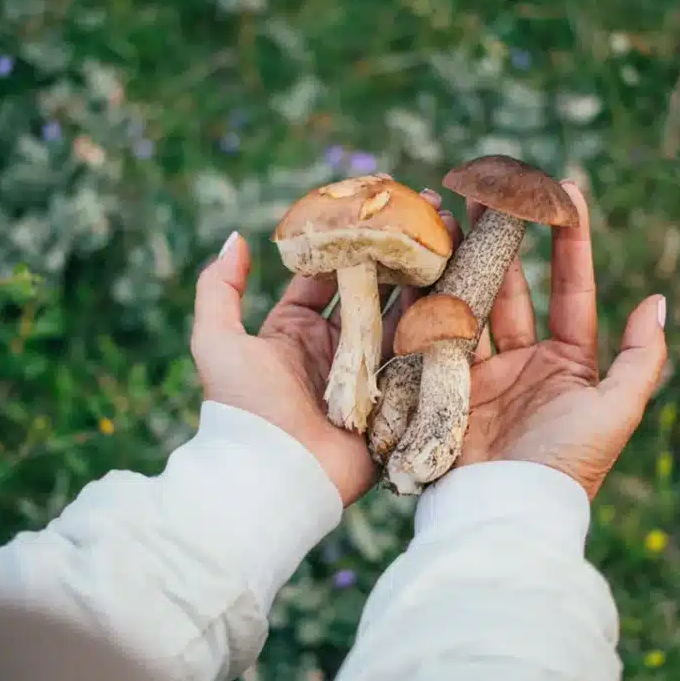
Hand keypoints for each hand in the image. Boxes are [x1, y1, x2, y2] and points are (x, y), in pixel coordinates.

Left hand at [190, 202, 459, 506]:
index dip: (351, 240)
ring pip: (403, 319)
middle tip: (430, 214)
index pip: (328, 276)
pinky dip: (440, 328)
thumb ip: (218, 287)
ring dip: (427, 281)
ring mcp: (368, 376)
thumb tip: (236, 237)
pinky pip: (421, 360)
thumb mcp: (216, 341)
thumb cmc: (242, 409)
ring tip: (455, 240)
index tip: (378, 204)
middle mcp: (335, 351)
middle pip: (374, 292)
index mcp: (295, 332)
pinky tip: (464, 291)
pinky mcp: (395, 403)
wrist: (274, 475)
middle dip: (400, 253)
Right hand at [457, 183, 667, 498]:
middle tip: (491, 187)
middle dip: (503, 236)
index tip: (567, 191)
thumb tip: (658, 301)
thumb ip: (640, 357)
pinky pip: (436, 331)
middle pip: (514, 286)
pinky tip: (420, 258)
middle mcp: (523, 361)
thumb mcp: (617, 410)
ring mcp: (480, 371)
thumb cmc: (567, 463)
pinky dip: (427, 296)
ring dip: (460, 256)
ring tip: (448, 209)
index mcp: (568, 362)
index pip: (571, 290)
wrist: (505, 509)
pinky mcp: (442, 384)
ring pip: (471, 300)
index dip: (570, 241)